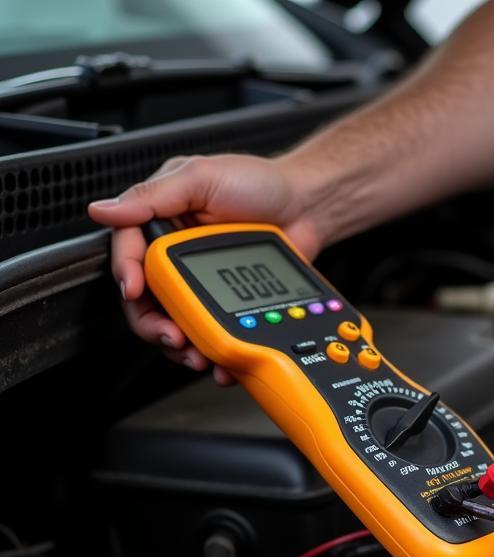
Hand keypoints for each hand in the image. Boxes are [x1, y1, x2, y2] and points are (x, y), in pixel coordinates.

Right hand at [88, 153, 323, 385]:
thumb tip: (105, 210)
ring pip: (177, 324)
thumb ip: (154, 196)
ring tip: (196, 355)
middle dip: (153, 324)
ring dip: (182, 346)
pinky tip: (221, 361)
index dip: (126, 275)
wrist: (307, 206)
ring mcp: (203, 283)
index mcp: (161, 223)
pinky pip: (213, 333)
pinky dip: (215, 351)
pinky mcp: (229, 303)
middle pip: (147, 301)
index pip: (129, 254)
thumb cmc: (257, 182)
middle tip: (171, 336)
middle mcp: (176, 256)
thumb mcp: (201, 177)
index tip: (135, 291)